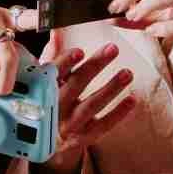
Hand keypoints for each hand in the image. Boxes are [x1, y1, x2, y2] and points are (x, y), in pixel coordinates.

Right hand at [38, 39, 138, 173]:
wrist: (40, 144)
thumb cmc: (42, 102)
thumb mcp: (40, 80)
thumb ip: (50, 55)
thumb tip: (57, 29)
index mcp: (40, 92)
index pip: (51, 75)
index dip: (65, 63)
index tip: (80, 50)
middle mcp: (53, 109)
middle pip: (75, 87)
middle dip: (94, 67)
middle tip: (113, 49)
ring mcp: (68, 126)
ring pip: (90, 106)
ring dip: (110, 89)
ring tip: (128, 73)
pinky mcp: (82, 138)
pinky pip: (102, 127)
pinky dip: (117, 114)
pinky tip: (132, 100)